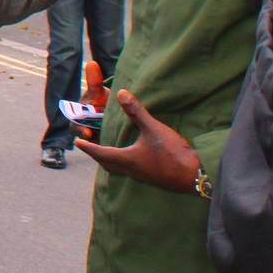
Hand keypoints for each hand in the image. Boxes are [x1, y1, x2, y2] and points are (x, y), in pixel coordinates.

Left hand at [74, 90, 201, 192]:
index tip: (77, 143)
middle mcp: (131, 171)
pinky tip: (132, 159)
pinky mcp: (153, 179)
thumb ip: (136, 111)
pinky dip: (124, 165)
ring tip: (107, 153)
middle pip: (107, 164)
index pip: (100, 152)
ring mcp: (142, 177)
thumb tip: (121, 92)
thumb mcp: (153, 129)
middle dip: (97, 155)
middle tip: (89, 147)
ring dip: (110, 161)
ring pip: (119, 170)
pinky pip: (131, 172)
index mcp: (126, 159)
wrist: (195, 177)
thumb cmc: (172, 153)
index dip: (88, 147)